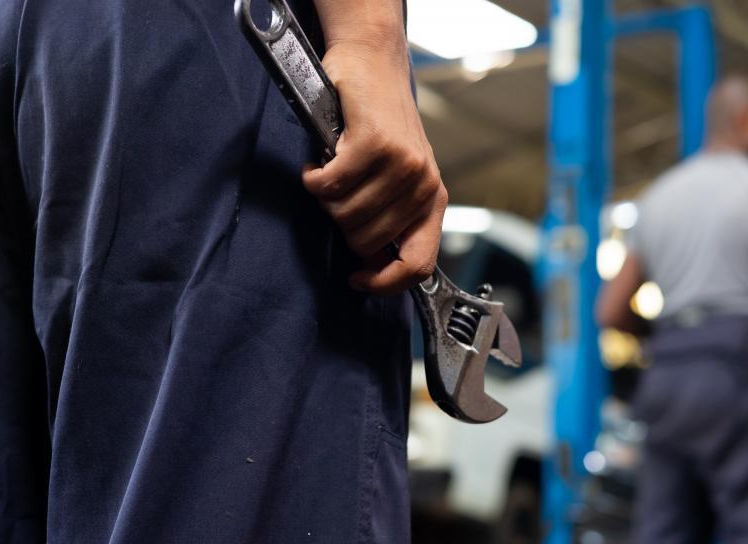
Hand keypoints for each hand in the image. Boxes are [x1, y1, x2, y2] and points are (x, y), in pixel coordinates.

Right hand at [302, 41, 446, 295]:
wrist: (372, 62)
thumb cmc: (380, 121)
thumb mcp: (400, 175)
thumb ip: (394, 215)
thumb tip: (371, 263)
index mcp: (434, 200)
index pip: (419, 266)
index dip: (385, 283)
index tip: (357, 279)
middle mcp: (424, 185)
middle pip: (367, 242)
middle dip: (341, 224)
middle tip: (337, 196)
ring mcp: (401, 165)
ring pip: (344, 215)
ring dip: (326, 197)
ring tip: (330, 171)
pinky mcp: (374, 145)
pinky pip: (328, 186)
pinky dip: (313, 176)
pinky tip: (319, 161)